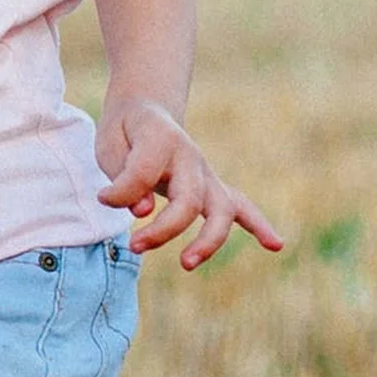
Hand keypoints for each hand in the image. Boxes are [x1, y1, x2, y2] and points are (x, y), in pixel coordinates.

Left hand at [96, 97, 283, 269]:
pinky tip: (274, 245)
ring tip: (187, 264)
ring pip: (221, 208)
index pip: (144, 172)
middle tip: (135, 245)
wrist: (144, 112)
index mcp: (160, 137)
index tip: (103, 198)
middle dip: (164, 229)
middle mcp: (189, 155)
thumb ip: (124, 177)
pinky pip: (241, 206)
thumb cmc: (124, 133)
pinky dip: (258, 225)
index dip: (121, 192)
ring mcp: (205, 172)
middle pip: (189, 199)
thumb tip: (143, 211)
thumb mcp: (109, 146)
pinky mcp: (212, 187)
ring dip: (208, 240)